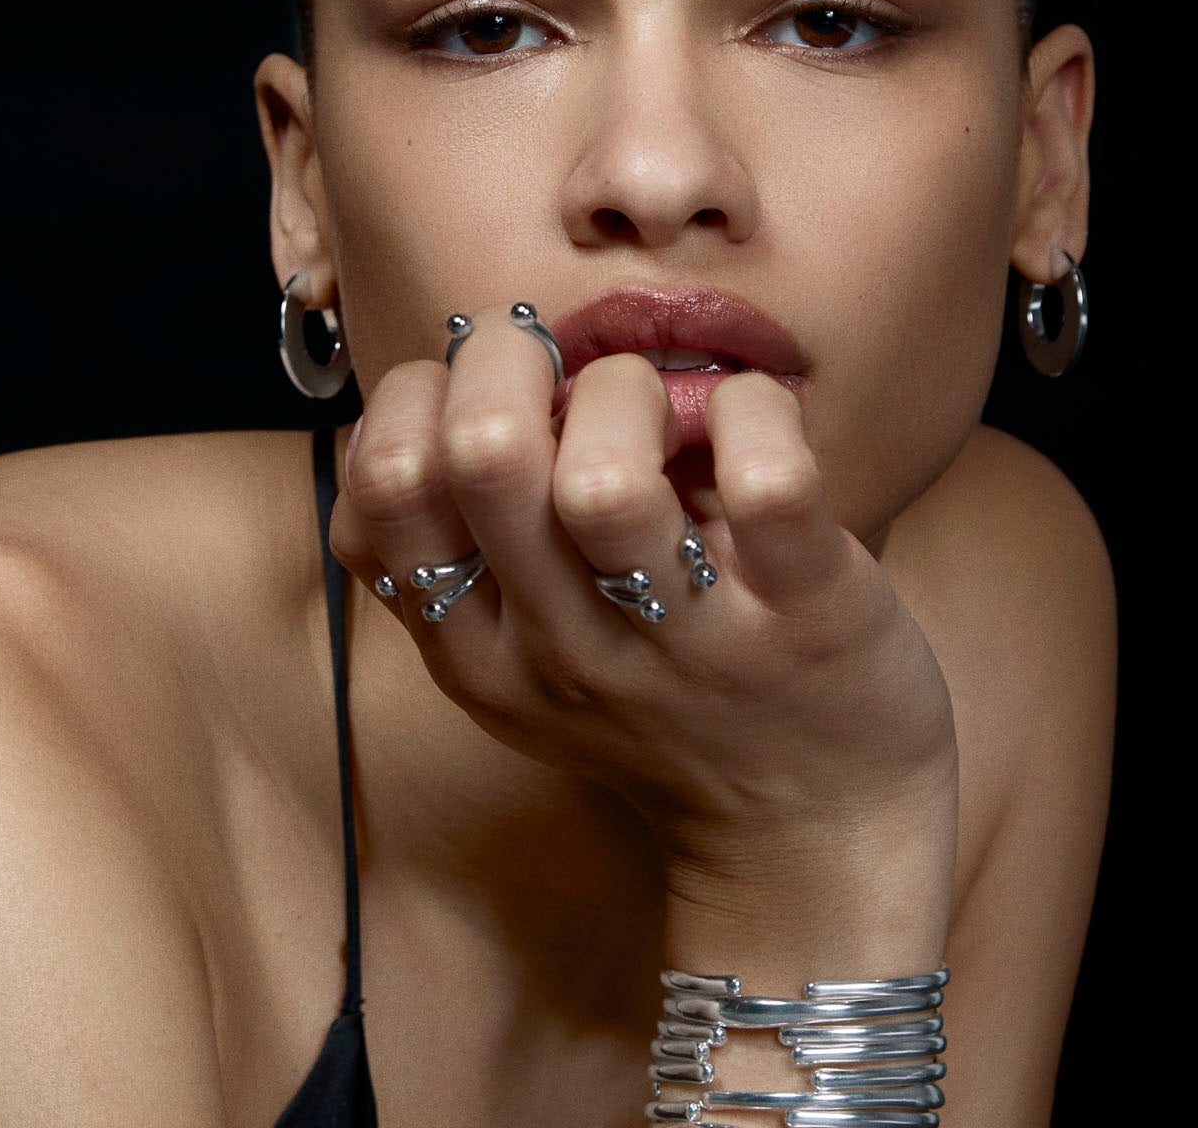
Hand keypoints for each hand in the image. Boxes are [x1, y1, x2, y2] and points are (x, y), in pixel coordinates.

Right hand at [325, 305, 959, 848]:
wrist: (814, 838)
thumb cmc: (673, 712)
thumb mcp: (529, 669)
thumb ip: (466, 563)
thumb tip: (422, 408)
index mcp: (483, 656)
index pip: (384, 496)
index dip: (414, 400)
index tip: (481, 389)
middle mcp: (568, 654)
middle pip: (484, 454)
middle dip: (514, 359)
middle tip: (563, 365)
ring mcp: (689, 640)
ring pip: (607, 478)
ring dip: (629, 395)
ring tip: (663, 410)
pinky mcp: (807, 618)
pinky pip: (768, 480)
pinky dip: (757, 415)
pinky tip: (756, 423)